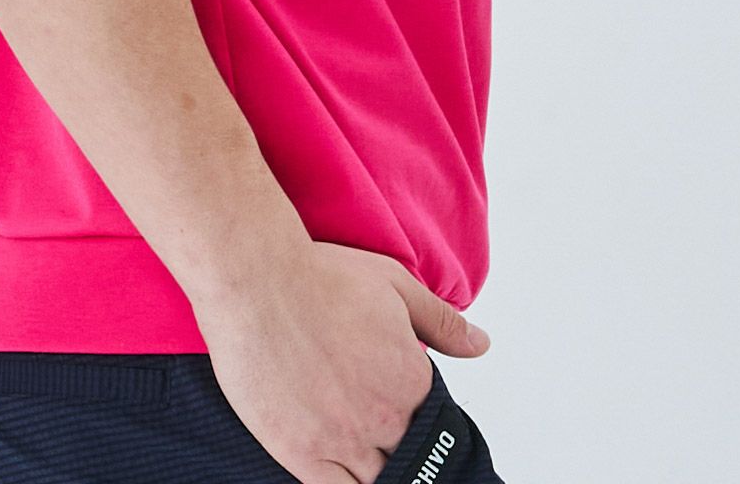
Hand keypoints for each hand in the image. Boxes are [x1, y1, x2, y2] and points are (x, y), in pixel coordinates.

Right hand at [190, 240, 490, 483]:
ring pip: (376, 479)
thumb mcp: (394, 283)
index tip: (394, 400)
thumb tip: (482, 345)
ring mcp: (342, 439)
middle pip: (406, 453)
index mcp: (410, 379)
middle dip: (396, 441)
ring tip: (358, 443)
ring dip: (375, 467)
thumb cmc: (319, 276)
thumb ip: (442, 322)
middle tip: (372, 420)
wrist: (257, 281)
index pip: (431, 419)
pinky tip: (344, 473)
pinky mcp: (301, 453)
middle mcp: (383, 416)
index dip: (415, 411)